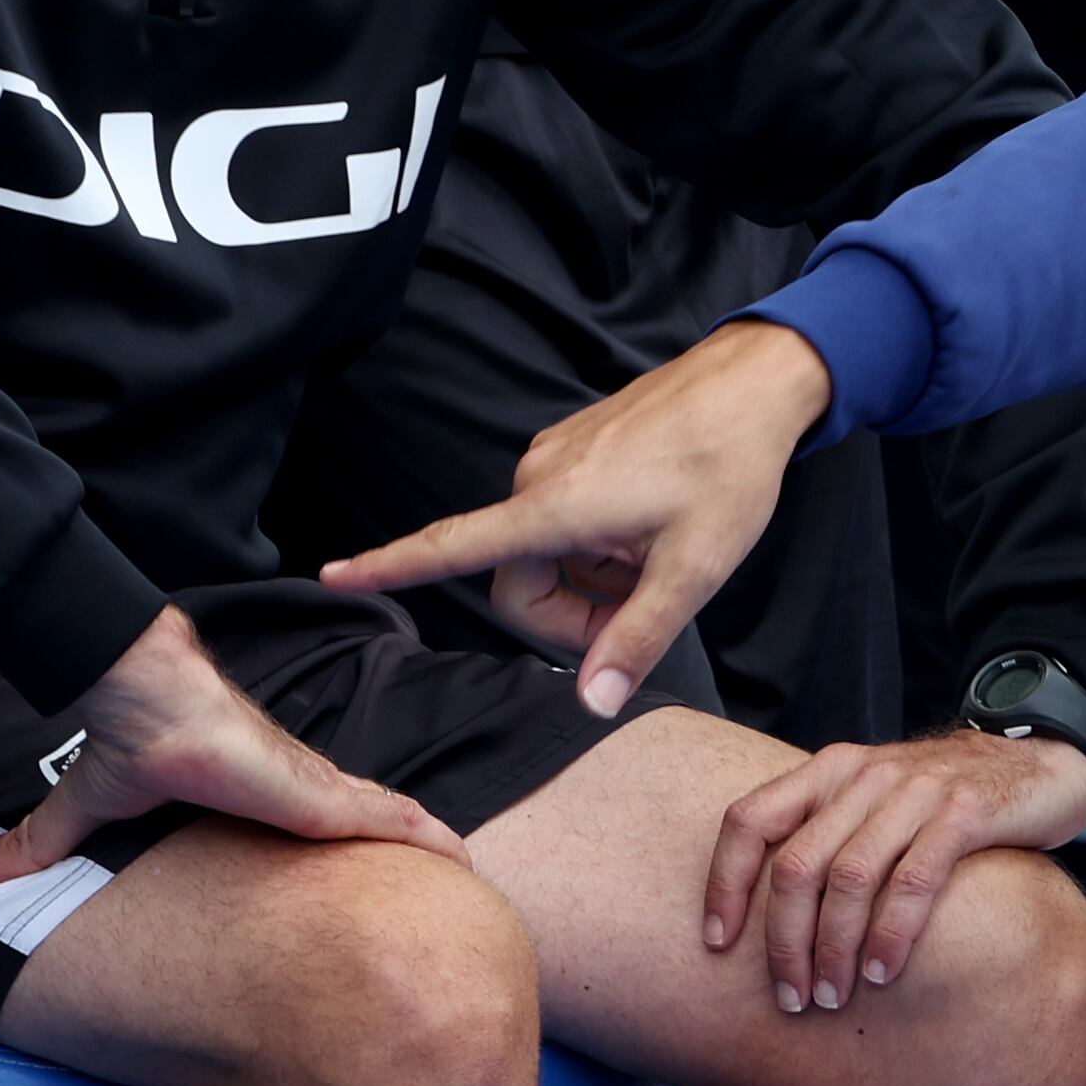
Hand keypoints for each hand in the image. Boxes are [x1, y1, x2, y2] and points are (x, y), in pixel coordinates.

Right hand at [0, 605, 466, 884]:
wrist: (147, 693)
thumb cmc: (134, 738)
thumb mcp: (88, 809)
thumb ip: (39, 843)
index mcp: (264, 799)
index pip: (320, 826)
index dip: (353, 847)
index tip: (380, 882)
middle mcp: (302, 793)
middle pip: (370, 827)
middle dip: (409, 853)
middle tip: (451, 890)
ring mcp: (318, 791)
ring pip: (390, 824)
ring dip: (429, 848)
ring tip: (474, 879)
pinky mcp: (321, 793)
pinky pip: (386, 819)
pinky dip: (424, 836)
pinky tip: (461, 857)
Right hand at [323, 319, 833, 717]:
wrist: (753, 382)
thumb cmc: (730, 468)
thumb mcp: (696, 568)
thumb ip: (639, 638)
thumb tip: (591, 704)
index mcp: (552, 507)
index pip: (450, 546)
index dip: (387, 567)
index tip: (331, 575)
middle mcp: (535, 478)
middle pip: (518, 582)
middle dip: (571, 614)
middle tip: (644, 608)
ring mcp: (551, 459)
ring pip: (546, 554)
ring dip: (592, 577)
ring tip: (658, 553)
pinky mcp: (572, 450)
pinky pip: (563, 520)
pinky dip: (599, 543)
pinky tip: (652, 524)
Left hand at [701, 730, 1085, 1014]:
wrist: (1040, 764)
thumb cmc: (948, 801)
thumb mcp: (878, 802)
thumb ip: (831, 836)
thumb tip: (773, 915)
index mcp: (829, 771)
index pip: (749, 820)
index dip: (724, 884)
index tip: (717, 943)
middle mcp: (863, 776)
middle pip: (796, 865)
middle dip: (784, 942)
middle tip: (790, 998)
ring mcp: (914, 791)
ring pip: (848, 878)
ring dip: (833, 949)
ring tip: (831, 998)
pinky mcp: (964, 812)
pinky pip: (913, 881)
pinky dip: (891, 934)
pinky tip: (883, 973)